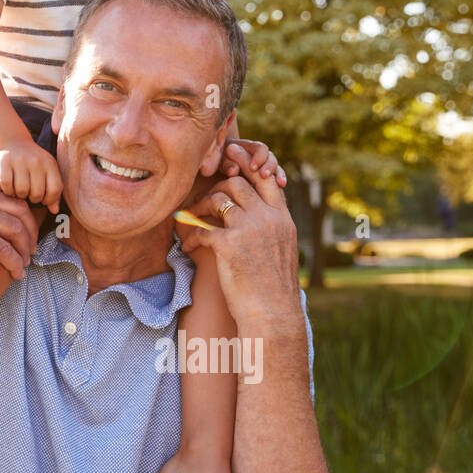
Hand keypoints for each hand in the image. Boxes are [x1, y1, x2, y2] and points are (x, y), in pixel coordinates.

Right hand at [0, 140, 61, 213]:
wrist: (14, 143)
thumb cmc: (33, 164)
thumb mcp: (47, 173)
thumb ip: (53, 191)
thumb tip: (54, 211)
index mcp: (50, 163)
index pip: (55, 189)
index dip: (49, 200)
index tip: (43, 200)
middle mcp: (36, 160)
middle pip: (37, 193)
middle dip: (33, 199)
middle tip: (29, 195)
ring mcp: (20, 160)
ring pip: (21, 190)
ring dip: (19, 195)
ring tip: (19, 191)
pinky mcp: (4, 161)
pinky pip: (6, 184)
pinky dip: (7, 190)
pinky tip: (9, 188)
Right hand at [0, 169, 40, 287]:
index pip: (8, 185)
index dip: (24, 204)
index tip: (29, 224)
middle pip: (18, 207)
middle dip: (31, 230)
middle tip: (32, 248)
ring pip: (15, 229)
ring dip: (24, 249)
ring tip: (25, 263)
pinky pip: (4, 249)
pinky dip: (14, 264)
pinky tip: (16, 274)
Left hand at [175, 161, 301, 334]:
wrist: (274, 314)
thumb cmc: (274, 289)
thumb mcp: (281, 252)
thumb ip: (270, 229)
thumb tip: (252, 218)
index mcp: (283, 220)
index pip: (266, 181)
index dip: (248, 166)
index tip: (232, 157)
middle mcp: (269, 219)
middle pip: (239, 183)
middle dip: (217, 184)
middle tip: (202, 195)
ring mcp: (251, 229)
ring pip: (219, 199)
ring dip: (200, 207)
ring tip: (191, 219)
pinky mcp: (231, 244)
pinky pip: (203, 230)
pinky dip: (193, 237)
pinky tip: (189, 248)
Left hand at [221, 138, 286, 186]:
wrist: (216, 172)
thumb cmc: (216, 163)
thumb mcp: (218, 162)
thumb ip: (226, 164)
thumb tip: (234, 171)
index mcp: (248, 147)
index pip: (260, 149)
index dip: (259, 157)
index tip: (252, 168)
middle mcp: (259, 156)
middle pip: (270, 158)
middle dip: (269, 167)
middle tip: (264, 176)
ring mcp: (263, 166)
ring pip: (275, 168)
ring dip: (278, 174)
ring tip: (280, 183)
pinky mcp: (265, 178)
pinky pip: (274, 178)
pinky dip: (279, 181)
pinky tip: (282, 185)